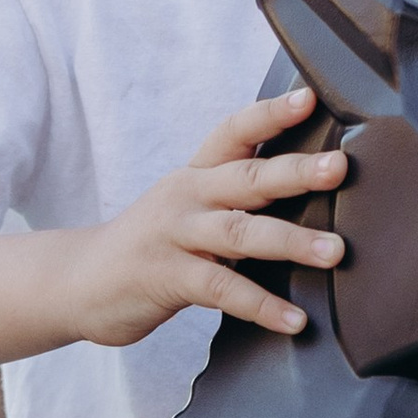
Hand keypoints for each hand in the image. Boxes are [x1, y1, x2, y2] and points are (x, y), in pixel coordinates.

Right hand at [71, 87, 347, 346]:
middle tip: (340, 168)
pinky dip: (261, 306)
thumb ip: (235, 197)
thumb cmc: (151, 247)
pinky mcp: (166, 278)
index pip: (234, 132)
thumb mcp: (187, 208)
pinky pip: (222, 291)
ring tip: (334, 252)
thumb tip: (306, 188)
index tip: (310, 97)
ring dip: (291, 241)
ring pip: (239, 233)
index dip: (270, 113)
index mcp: (196, 175)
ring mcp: (174, 237)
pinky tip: (295, 320)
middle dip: (295, 172)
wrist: (78, 283)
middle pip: (246, 177)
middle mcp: (186, 196)